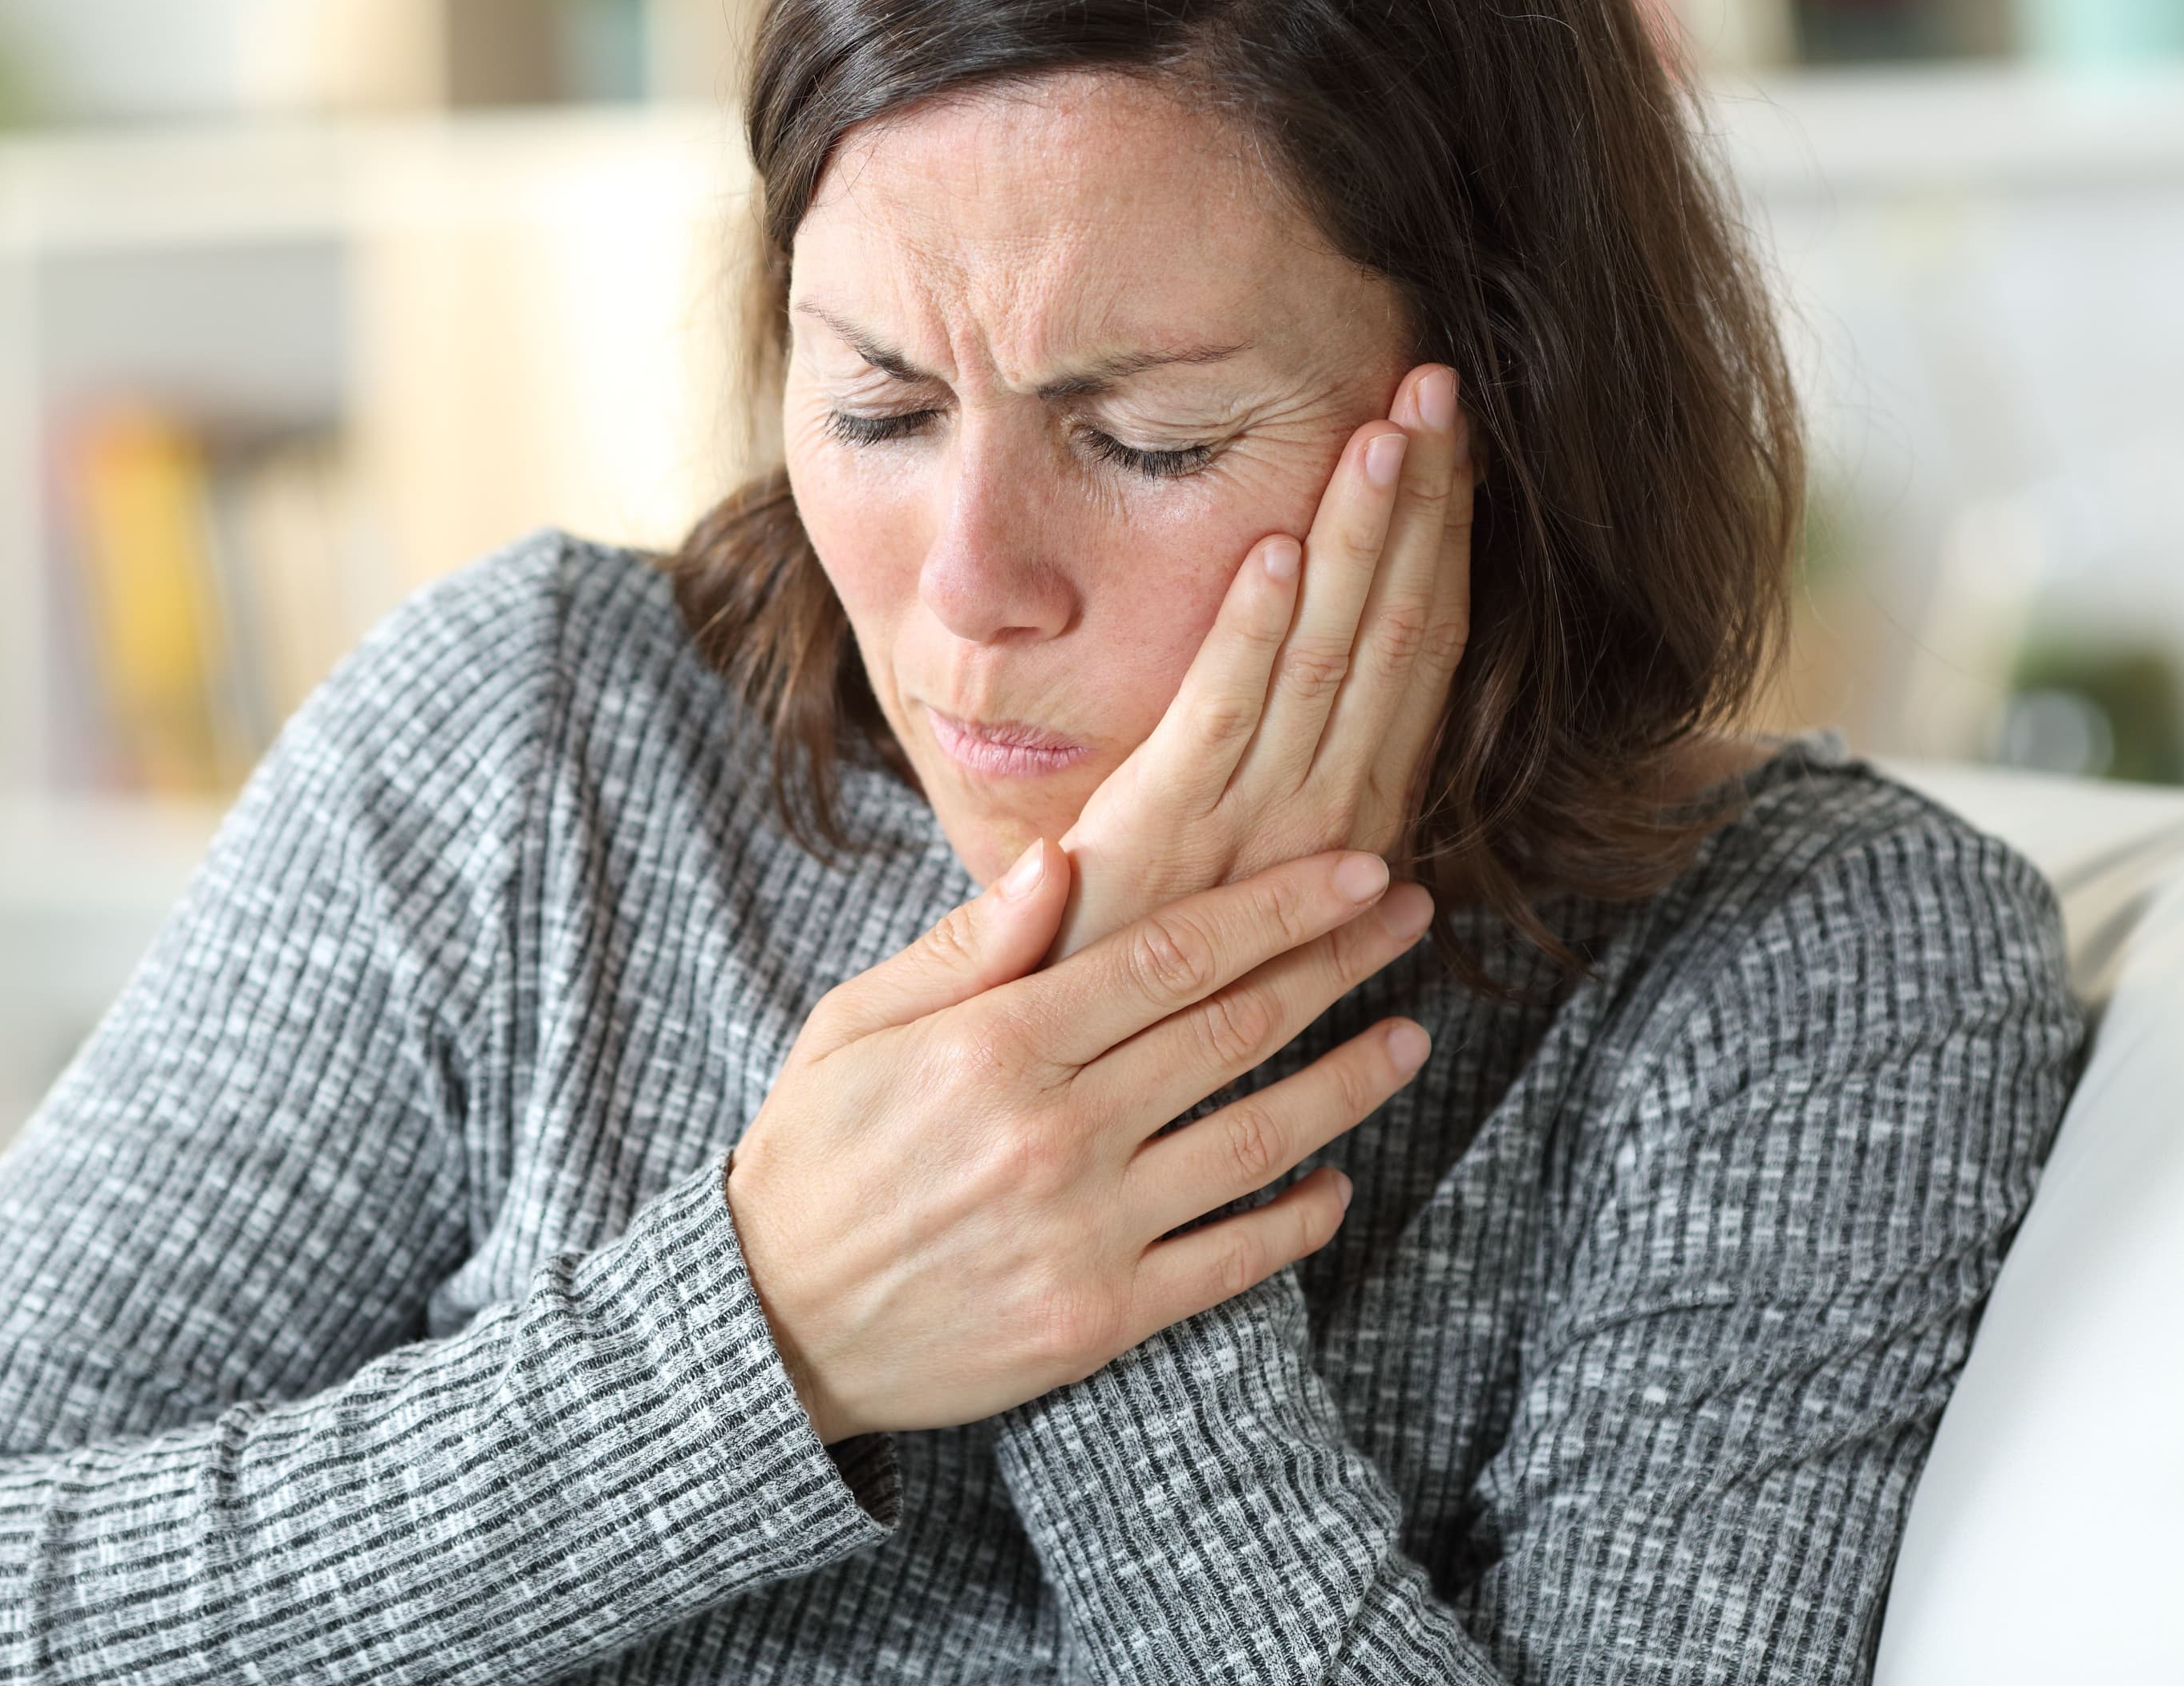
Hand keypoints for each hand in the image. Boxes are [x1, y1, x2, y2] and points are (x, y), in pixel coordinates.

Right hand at [724, 839, 1435, 1445]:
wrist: (772, 1325)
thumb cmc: (813, 1153)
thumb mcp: (855, 1024)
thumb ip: (965, 945)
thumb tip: (1062, 857)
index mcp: (994, 1045)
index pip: (1171, 953)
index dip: (1278, 907)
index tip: (1356, 870)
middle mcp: (1053, 1131)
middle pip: (1232, 1028)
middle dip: (1336, 963)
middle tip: (1411, 919)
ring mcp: (1085, 1230)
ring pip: (1254, 1138)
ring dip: (1348, 1082)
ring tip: (1410, 1039)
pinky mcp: (1100, 1318)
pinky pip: (1230, 1262)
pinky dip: (1297, 1219)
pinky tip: (1336, 1183)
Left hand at [1048, 362, 1473, 962]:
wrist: (1085, 1063)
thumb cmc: (1156, 955)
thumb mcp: (1255, 873)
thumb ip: (1305, 809)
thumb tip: (1381, 812)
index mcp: (1358, 810)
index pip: (1421, 648)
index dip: (1444, 537)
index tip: (1458, 436)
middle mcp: (1331, 811)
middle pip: (1395, 629)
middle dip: (1420, 502)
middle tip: (1439, 383)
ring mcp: (1254, 821)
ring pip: (1327, 653)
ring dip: (1357, 538)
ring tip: (1384, 429)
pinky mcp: (1166, 829)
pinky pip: (1222, 711)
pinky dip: (1249, 627)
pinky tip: (1272, 544)